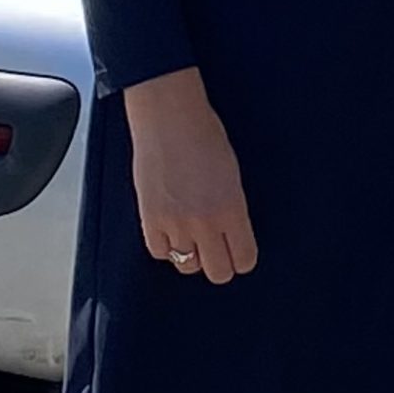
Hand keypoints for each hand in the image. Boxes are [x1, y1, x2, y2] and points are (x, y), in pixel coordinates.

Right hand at [121, 69, 258, 286]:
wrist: (170, 120)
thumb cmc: (205, 136)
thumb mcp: (233, 174)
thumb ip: (232, 208)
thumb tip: (231, 232)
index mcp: (233, 208)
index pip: (243, 257)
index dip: (243, 259)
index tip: (241, 256)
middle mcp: (205, 222)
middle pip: (217, 272)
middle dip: (221, 265)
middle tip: (219, 252)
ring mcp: (175, 224)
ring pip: (187, 266)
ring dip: (192, 255)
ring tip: (194, 237)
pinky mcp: (149, 221)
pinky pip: (159, 253)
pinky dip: (166, 246)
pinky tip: (172, 231)